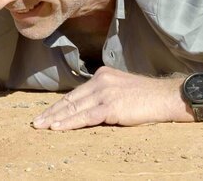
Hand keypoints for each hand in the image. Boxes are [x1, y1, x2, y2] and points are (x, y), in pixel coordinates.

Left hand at [32, 66, 189, 129]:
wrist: (166, 97)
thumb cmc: (148, 97)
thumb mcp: (122, 89)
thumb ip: (105, 94)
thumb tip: (90, 108)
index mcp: (102, 75)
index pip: (76, 92)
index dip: (59, 104)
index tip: (47, 113)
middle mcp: (101, 81)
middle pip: (71, 99)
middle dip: (52, 111)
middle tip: (36, 122)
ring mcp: (105, 93)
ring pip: (74, 108)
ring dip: (55, 118)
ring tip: (41, 126)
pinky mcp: (111, 106)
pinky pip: (85, 117)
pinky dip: (69, 123)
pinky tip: (57, 127)